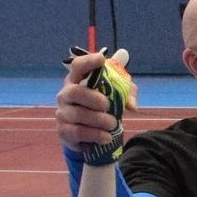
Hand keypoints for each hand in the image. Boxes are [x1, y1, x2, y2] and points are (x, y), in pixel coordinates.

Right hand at [62, 47, 133, 163]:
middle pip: (74, 91)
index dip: (88, 61)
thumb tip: (133, 106)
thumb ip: (127, 93)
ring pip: (76, 114)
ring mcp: (63, 113)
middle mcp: (66, 94)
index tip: (101, 59)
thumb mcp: (118, 96)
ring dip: (97, 120)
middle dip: (91, 98)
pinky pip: (77, 132)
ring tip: (113, 124)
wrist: (90, 134)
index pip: (77, 66)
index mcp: (78, 80)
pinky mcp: (64, 131)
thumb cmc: (102, 106)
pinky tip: (106, 137)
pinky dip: (94, 135)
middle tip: (107, 105)